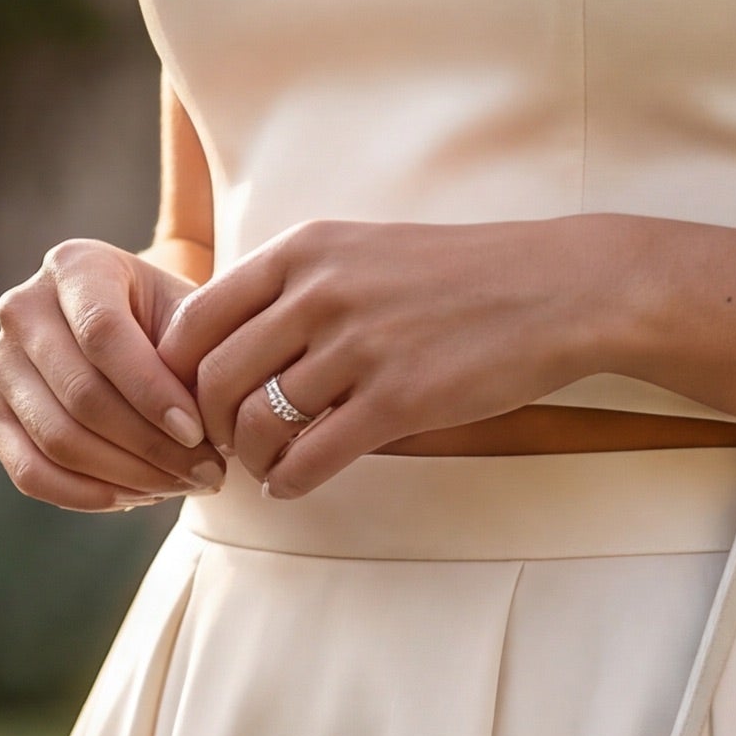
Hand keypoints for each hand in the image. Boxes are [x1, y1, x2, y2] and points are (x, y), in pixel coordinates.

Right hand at [0, 239, 220, 510]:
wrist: (141, 334)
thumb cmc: (175, 325)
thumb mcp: (193, 320)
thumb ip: (194, 359)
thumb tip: (189, 432)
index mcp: (74, 265)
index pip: (103, 335)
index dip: (151, 392)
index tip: (199, 432)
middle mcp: (22, 307)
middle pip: (80, 394)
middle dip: (151, 446)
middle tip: (207, 474)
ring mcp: (0, 362)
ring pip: (57, 439)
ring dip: (127, 476)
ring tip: (182, 485)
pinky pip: (29, 472)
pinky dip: (86, 495)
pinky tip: (136, 497)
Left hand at [167, 216, 623, 497]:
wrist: (557, 289)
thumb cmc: (457, 277)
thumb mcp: (362, 252)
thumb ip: (296, 287)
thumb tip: (227, 346)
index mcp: (304, 252)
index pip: (194, 321)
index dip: (178, 374)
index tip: (196, 401)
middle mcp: (321, 293)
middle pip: (212, 379)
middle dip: (206, 426)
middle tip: (222, 446)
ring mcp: (359, 346)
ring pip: (256, 423)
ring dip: (251, 458)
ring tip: (266, 466)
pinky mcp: (399, 399)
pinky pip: (311, 456)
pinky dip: (289, 480)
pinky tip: (294, 483)